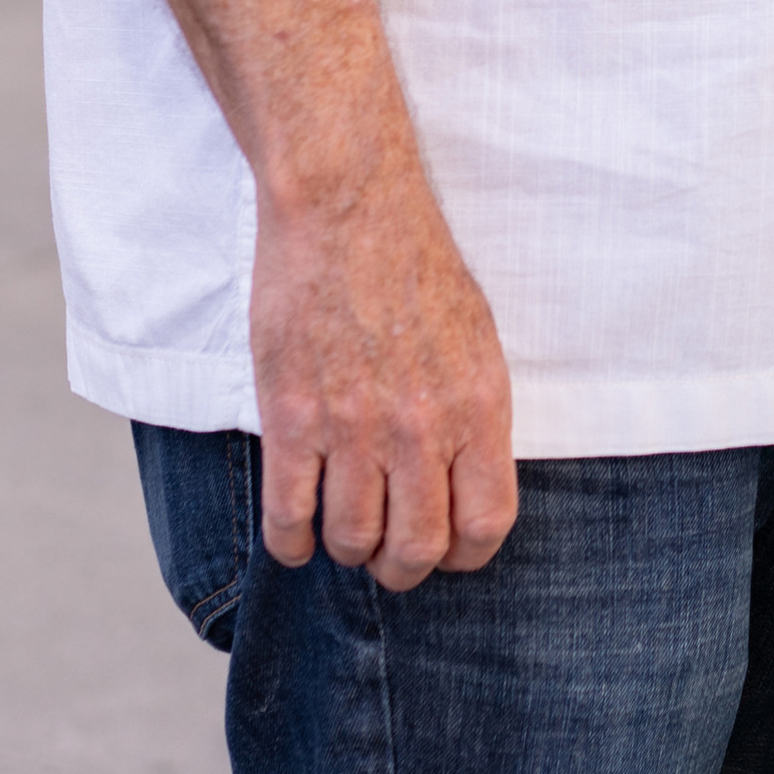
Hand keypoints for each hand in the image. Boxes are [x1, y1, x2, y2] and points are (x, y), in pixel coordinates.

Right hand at [250, 151, 517, 587]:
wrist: (347, 206)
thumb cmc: (413, 264)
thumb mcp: (476, 337)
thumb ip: (473, 414)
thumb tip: (466, 482)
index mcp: (477, 405)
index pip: (485, 525)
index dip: (465, 556)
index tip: (447, 551)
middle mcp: (420, 426)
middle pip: (416, 549)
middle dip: (403, 568)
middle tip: (388, 556)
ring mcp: (354, 425)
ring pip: (351, 540)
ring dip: (347, 550)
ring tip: (343, 531)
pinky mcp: (293, 416)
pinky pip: (289, 516)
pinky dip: (292, 541)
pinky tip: (296, 532)